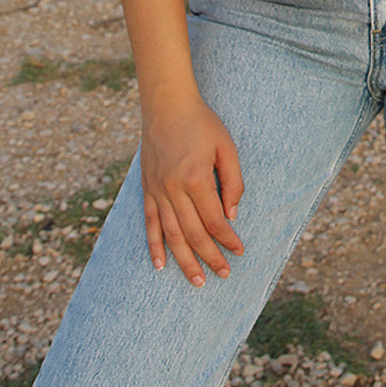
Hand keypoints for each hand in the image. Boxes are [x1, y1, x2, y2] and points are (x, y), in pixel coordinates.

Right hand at [140, 93, 244, 285]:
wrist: (167, 106)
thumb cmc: (202, 123)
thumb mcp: (227, 147)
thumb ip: (233, 181)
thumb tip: (231, 215)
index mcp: (196, 178)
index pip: (214, 220)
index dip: (228, 239)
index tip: (239, 251)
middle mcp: (173, 189)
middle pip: (193, 233)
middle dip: (209, 257)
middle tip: (222, 275)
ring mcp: (157, 191)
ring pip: (171, 235)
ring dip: (184, 260)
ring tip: (197, 281)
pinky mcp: (147, 189)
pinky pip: (150, 223)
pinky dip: (154, 246)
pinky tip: (160, 264)